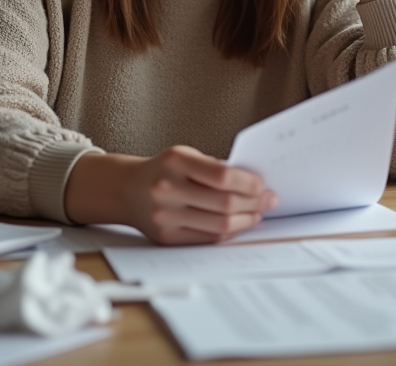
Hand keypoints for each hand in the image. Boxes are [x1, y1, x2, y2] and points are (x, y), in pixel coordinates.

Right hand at [64, 147, 276, 244]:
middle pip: (224, 204)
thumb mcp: (186, 156)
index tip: (263, 185)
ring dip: (246, 221)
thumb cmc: (164, 170)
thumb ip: (215, 168)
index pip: (222, 176)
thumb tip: (255, 185)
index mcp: (175, 162)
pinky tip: (239, 224)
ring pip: (219, 225)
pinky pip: (207, 238)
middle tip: (269, 201)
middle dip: (254, 203)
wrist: (127, 189)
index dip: (249, 183)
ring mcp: (165, 216)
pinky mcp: (167, 237)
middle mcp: (167, 188)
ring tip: (257, 214)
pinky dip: (229, 232)